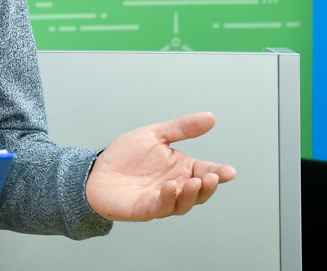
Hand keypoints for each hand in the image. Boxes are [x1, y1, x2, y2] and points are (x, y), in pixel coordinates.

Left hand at [85, 111, 236, 221]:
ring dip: (191, 194)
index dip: (219, 173)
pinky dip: (168, 199)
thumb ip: (182, 128)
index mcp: (180, 169)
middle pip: (199, 192)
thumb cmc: (125, 156)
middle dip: (208, 186)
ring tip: (194, 181)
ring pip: (183, 203)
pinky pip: (160, 207)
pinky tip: (170, 187)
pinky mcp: (144, 209)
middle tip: (212, 177)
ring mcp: (160, 199)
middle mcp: (175, 186)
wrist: (96, 170)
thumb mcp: (155, 134)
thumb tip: (211, 118)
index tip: (230, 172)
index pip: (205, 172)